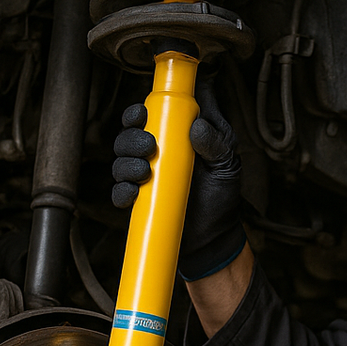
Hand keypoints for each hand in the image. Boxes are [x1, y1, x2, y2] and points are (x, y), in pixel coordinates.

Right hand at [111, 78, 246, 279]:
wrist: (214, 238)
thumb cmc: (221, 196)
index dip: (145, 108)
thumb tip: (197, 126)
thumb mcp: (227, 165)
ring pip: (120, 159)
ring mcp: (145, 176)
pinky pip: (119, 191)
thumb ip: (217, 142)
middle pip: (130, 133)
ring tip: (144, 171)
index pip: (154, 113)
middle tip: (149, 145)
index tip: (146, 110)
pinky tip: (133, 192)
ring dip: (126, 161)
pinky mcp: (137, 201)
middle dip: (132, 135)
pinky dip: (122, 190)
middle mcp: (157, 153)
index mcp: (177, 136)